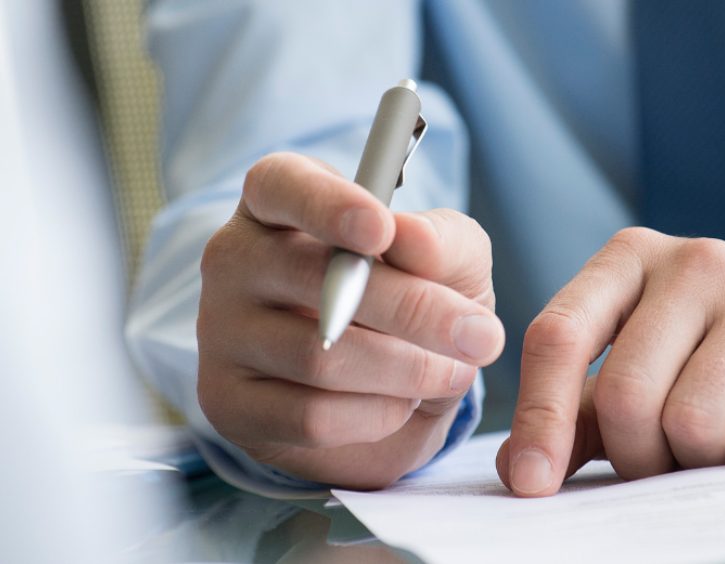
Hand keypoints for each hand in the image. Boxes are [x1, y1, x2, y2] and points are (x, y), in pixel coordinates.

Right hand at [197, 152, 503, 488]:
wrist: (380, 384)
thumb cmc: (408, 302)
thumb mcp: (446, 262)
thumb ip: (442, 243)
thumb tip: (414, 240)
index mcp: (278, 203)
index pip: (281, 185)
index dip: (329, 205)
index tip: (382, 230)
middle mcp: (236, 261)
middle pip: (311, 277)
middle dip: (411, 310)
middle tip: (481, 337)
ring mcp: (222, 334)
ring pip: (318, 357)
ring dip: (405, 371)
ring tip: (448, 371)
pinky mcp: (230, 403)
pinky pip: (310, 416)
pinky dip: (376, 415)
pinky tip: (400, 403)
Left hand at [498, 227, 724, 495]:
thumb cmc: (688, 359)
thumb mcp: (624, 367)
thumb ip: (568, 412)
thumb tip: (515, 468)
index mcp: (627, 258)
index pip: (557, 336)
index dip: (539, 417)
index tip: (530, 482)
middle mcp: (691, 262)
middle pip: (624, 393)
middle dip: (632, 454)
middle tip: (652, 458)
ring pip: (691, 422)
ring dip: (687, 459)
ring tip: (698, 441)